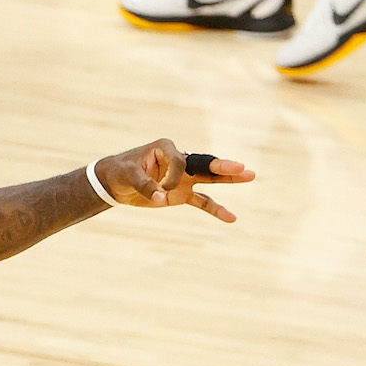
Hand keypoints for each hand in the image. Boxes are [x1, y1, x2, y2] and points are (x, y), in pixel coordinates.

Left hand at [95, 138, 255, 222]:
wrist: (115, 182)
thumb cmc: (121, 172)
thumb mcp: (128, 175)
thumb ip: (145, 185)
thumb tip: (160, 198)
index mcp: (166, 148)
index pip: (179, 161)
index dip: (172, 177)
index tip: (159, 190)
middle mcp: (179, 160)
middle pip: (205, 163)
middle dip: (222, 166)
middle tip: (242, 167)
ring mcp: (183, 177)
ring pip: (210, 179)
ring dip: (228, 179)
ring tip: (250, 176)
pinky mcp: (182, 194)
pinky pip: (202, 201)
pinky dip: (215, 210)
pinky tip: (232, 218)